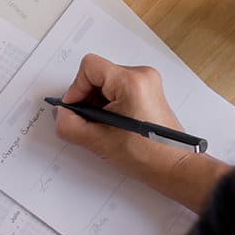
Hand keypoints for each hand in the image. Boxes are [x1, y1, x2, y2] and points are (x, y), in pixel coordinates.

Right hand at [52, 53, 231, 214]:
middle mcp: (142, 76)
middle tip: (89, 123)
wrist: (173, 167)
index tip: (76, 110)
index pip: (89, 68)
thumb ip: (71, 125)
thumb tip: (61, 114)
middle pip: (98, 74)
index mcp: (131, 82)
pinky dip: (110, 105)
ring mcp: (147, 82)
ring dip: (99, 103)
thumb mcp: (99, 141)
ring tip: (105, 127)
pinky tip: (114, 125)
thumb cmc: (146, 156)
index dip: (76, 89)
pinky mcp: (149, 91)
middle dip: (88, 99)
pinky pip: (119, 90)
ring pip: (107, 83)